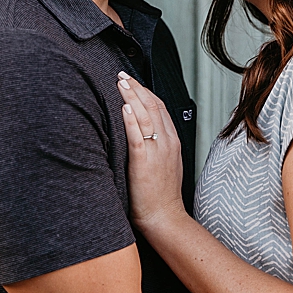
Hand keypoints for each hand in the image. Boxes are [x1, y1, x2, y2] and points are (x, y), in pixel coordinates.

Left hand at [118, 72, 186, 231]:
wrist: (164, 217)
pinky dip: (131, 120)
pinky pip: (138, 136)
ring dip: (132, 97)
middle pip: (153, 107)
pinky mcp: (144, 161)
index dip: (146, 92)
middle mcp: (167, 142)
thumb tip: (140, 135)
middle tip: (122, 75)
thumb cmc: (160, 196)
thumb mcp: (163, 166)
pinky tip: (123, 108)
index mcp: (172, 142)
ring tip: (120, 83)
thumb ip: (155, 148)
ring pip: (146, 116)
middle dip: (137, 88)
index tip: (133, 82)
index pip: (160, 109)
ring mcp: (157, 151)